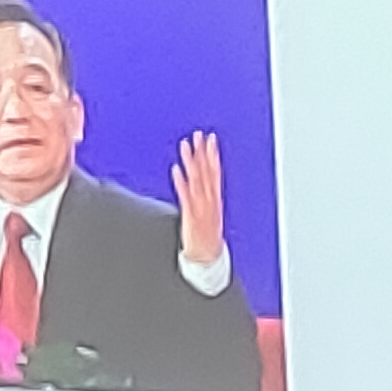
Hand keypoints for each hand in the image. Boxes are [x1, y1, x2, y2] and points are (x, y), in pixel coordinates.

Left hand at [170, 131, 226, 270]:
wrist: (207, 254)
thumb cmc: (207, 233)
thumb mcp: (212, 211)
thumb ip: (208, 194)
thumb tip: (202, 179)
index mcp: (215, 197)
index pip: (215, 170)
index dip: (213, 154)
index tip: (210, 138)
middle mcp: (209, 199)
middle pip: (206, 171)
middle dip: (202, 152)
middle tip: (198, 135)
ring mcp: (200, 205)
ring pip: (196, 179)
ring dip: (191, 161)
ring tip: (185, 146)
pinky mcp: (190, 214)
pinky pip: (185, 195)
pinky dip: (181, 182)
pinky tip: (176, 169)